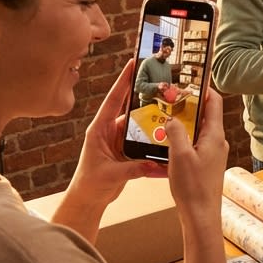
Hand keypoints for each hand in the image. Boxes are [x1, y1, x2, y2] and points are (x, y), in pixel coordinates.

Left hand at [75, 61, 164, 204]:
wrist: (89, 199)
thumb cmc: (90, 184)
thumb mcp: (110, 175)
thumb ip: (132, 169)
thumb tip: (153, 165)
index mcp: (99, 129)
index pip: (113, 100)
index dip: (123, 81)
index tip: (133, 63)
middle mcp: (110, 130)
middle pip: (131, 108)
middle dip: (146, 95)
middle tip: (163, 83)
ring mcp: (120, 139)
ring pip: (141, 124)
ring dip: (155, 119)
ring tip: (173, 110)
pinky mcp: (128, 150)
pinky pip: (145, 141)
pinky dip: (155, 141)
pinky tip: (169, 140)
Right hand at [163, 88, 227, 224]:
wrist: (201, 216)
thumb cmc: (193, 188)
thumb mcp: (179, 156)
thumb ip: (176, 132)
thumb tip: (172, 118)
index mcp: (215, 136)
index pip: (214, 102)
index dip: (203, 89)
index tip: (189, 80)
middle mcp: (217, 142)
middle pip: (205, 115)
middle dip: (188, 105)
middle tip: (170, 98)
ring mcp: (213, 153)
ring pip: (199, 130)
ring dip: (184, 122)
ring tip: (166, 117)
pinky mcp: (206, 164)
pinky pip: (195, 143)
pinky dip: (184, 138)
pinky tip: (168, 141)